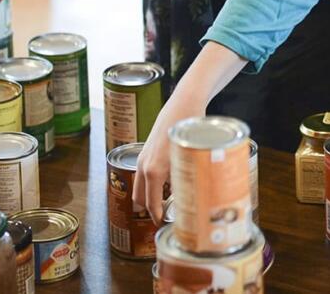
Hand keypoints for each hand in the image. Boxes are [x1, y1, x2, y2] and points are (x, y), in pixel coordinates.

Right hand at [132, 88, 206, 222]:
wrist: (184, 103)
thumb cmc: (189, 129)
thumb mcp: (190, 159)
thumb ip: (186, 180)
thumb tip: (189, 199)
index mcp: (154, 171)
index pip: (151, 203)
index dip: (157, 217)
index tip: (164, 226)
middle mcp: (144, 165)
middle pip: (140, 199)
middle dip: (150, 211)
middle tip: (166, 219)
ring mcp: (143, 158)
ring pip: (140, 186)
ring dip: (148, 197)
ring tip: (166, 205)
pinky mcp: (145, 151)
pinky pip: (143, 174)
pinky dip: (150, 184)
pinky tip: (166, 185)